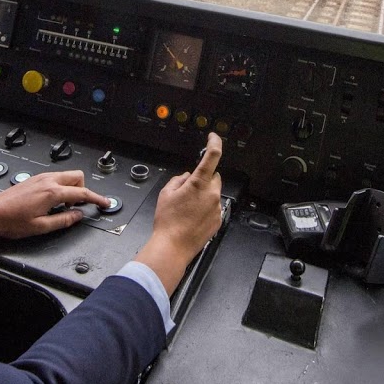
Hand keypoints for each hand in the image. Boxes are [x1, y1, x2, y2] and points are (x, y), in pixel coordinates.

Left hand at [0, 170, 110, 240]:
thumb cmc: (11, 221)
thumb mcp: (41, 227)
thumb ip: (64, 221)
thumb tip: (78, 217)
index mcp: (52, 193)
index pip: (82, 193)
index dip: (97, 199)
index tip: (104, 203)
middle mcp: (47, 181)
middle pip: (77, 177)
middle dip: (83, 190)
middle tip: (78, 207)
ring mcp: (40, 178)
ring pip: (66, 176)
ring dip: (71, 189)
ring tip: (63, 207)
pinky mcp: (34, 179)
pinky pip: (55, 178)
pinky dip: (60, 188)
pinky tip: (52, 202)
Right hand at [135, 132, 222, 293]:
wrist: (173, 246)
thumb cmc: (167, 222)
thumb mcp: (166, 194)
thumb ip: (178, 180)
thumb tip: (186, 177)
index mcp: (198, 183)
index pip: (212, 156)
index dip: (214, 143)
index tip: (213, 137)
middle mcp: (212, 194)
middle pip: (213, 177)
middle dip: (203, 179)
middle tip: (188, 190)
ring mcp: (216, 208)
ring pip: (213, 193)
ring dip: (204, 195)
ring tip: (188, 208)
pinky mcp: (218, 220)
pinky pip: (214, 207)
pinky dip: (205, 208)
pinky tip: (192, 217)